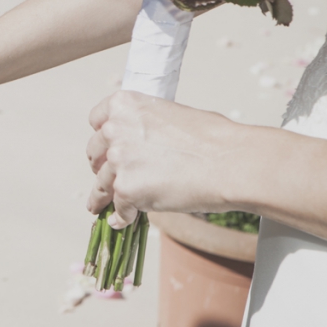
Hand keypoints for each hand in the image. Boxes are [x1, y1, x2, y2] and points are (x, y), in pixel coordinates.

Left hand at [86, 91, 237, 227]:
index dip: (102, 137)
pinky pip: (118, 208)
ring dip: (102, 197)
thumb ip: (144, 126)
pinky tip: (123, 222)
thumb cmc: (213, 139)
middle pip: (95, 153)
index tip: (104, 148)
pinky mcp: (126, 189)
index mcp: (124, 105)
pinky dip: (122, 217)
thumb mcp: (171, 115)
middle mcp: (114, 130)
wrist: (231, 163)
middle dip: (101, 166)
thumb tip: (139, 143)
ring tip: (99, 207)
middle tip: (109, 176)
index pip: (96, 120)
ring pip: (101, 184)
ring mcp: (119, 161)